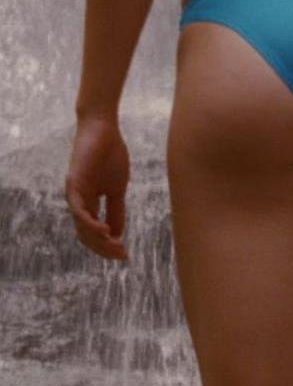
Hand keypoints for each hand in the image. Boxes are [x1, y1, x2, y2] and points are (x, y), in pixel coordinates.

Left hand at [65, 115, 129, 259]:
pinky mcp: (74, 184)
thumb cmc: (110, 154)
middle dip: (104, 248)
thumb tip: (118, 232)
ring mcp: (74, 193)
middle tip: (122, 255)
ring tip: (116, 246)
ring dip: (99, 240)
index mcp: (88, 202)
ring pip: (82, 226)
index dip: (107, 245)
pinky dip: (91, 224)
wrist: (103, 130)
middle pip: (86, 234)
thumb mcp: (118, 188)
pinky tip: (106, 231)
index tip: (125, 253)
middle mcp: (78, 201)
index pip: (94, 232)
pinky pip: (80, 211)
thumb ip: (116, 210)